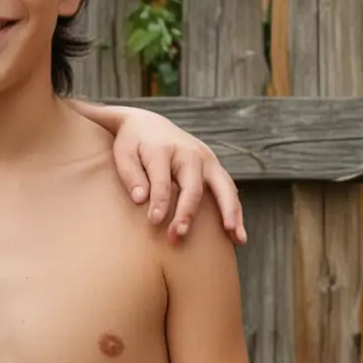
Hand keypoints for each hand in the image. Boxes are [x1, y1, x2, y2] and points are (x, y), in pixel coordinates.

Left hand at [109, 108, 246, 244]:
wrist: (148, 124)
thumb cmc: (132, 145)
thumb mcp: (123, 155)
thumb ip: (131, 176)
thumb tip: (140, 199)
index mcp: (163, 149)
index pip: (162, 179)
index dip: (159, 201)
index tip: (154, 221)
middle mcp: (190, 153)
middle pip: (193, 186)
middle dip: (187, 213)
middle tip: (178, 235)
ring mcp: (206, 160)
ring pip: (222, 188)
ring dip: (228, 213)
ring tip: (235, 238)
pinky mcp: (214, 168)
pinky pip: (228, 191)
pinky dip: (235, 211)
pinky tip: (238, 235)